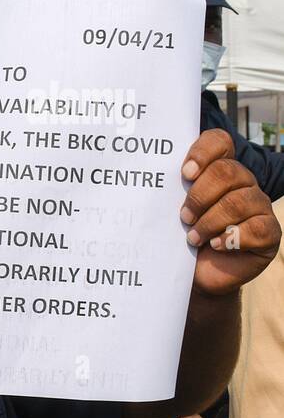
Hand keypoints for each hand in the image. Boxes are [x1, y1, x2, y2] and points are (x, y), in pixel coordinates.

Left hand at [180, 129, 280, 295]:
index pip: (218, 143)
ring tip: (192, 237)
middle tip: (183, 217)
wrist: (193, 274)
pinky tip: (217, 245)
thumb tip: (149, 179)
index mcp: (218, 170)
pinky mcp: (268, 233)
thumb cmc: (179, 239)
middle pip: (228, 172)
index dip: (203, 153)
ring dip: (210, 221)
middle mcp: (242, 183)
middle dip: (200, 195)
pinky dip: (233, 237)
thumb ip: (167, 193)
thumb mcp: (169, 213)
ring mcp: (258, 207)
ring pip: (240, 201)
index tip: (184, 174)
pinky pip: (259, 228)